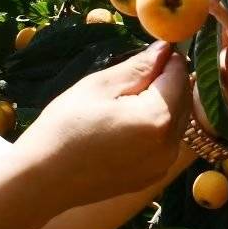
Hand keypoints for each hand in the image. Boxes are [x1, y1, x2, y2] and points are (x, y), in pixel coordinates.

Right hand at [13, 41, 193, 204]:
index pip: (179, 73)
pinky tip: (125, 127)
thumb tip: (165, 48)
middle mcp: (169, 144)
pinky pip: (165, 142)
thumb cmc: (65, 126)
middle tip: (131, 78)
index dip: (166, 58)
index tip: (145, 55)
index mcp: (157, 117)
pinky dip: (156, 127)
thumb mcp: (99, 87)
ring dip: (163, 104)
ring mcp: (163, 165)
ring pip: (177, 120)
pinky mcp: (153, 177)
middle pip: (184, 98)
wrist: (44, 180)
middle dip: (167, 81)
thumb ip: (138, 67)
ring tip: (125, 103)